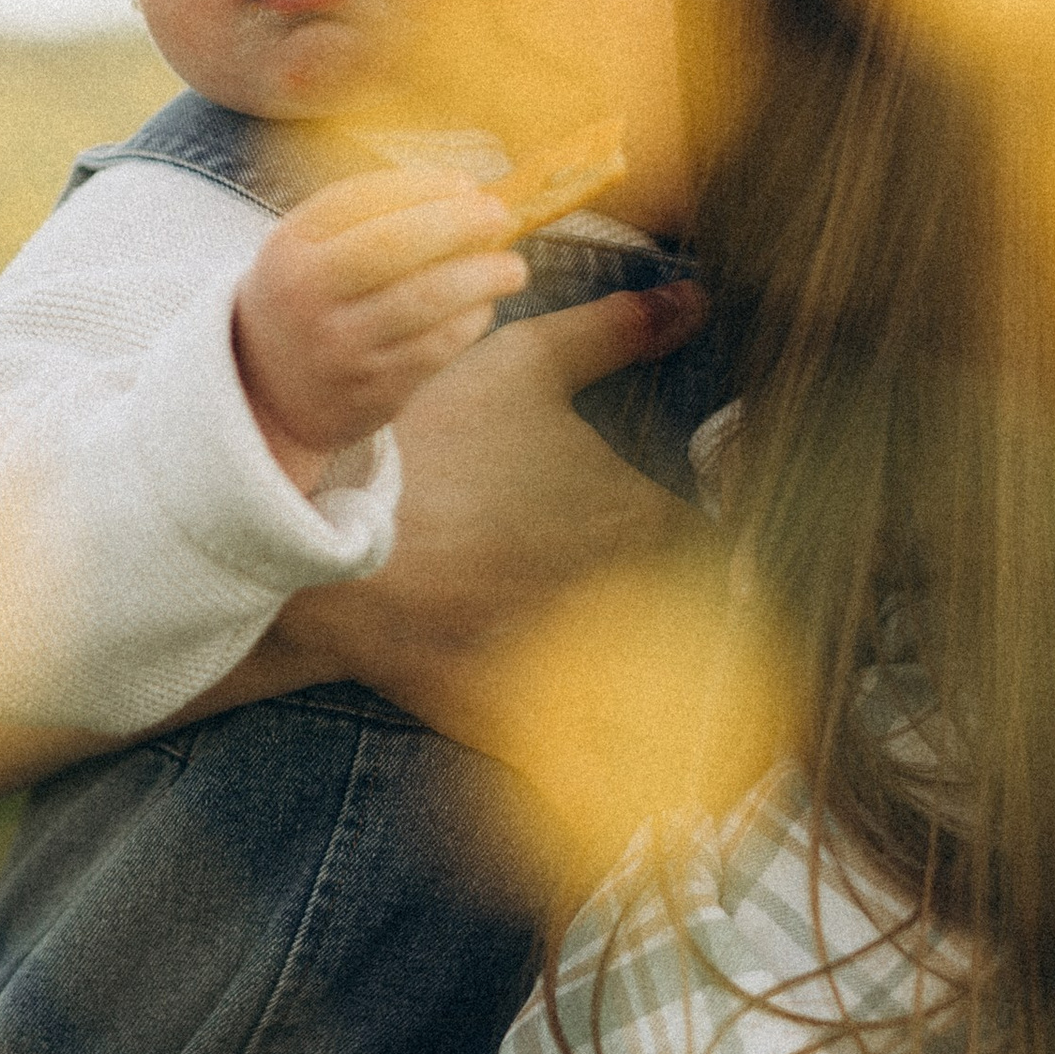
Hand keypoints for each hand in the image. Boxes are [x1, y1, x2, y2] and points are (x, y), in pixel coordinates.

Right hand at [231, 166, 527, 487]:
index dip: (423, 188)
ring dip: (481, 277)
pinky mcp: (376, 391)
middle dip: (459, 225)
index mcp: (292, 251)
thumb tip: (462, 189)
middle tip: (499, 216)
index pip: (361, 202)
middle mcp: (312, 299)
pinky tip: (482, 306)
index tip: (467, 185)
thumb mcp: (308, 248)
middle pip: (395, 247)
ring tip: (511, 268)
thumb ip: (368, 212)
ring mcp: (343, 349)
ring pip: (426, 301)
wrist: (268, 393)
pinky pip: (438, 347)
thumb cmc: (307, 299)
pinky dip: (471, 321)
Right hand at [273, 278, 708, 739]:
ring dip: (650, 679)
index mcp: (644, 518)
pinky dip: (594, 751)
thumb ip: (617, 332)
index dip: (727, 539)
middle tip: (652, 590)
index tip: (714, 534)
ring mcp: (567, 667)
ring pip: (649, 694)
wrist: (324, 530)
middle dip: (686, 608)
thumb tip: (697, 300)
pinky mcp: (514, 719)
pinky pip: (581, 752)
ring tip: (615, 649)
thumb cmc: (431, 440)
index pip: (730, 545)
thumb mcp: (522, 365)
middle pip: (693, 622)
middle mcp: (623, 600)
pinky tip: (581, 724)